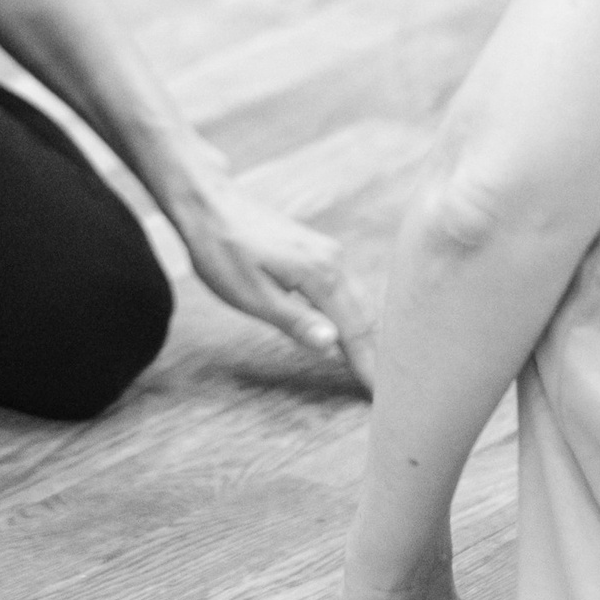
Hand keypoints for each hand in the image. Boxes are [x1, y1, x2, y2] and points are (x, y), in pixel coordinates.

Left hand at [165, 152, 377, 390]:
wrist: (209, 204)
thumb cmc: (223, 250)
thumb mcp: (252, 295)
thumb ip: (294, 321)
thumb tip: (333, 344)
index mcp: (321, 274)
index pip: (356, 330)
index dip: (369, 365)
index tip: (382, 396)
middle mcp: (334, 260)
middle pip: (366, 316)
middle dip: (378, 353)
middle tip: (390, 391)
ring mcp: (328, 253)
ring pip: (359, 302)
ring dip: (368, 335)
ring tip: (376, 369)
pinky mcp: (318, 251)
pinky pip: (346, 291)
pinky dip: (354, 316)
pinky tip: (350, 333)